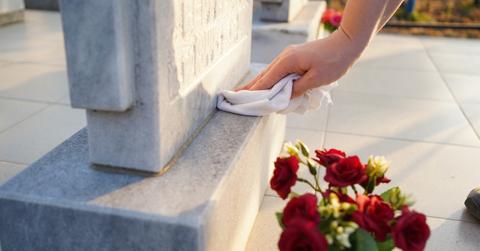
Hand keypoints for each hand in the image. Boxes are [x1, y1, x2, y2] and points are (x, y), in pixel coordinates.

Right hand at [237, 29, 360, 97]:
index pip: (266, 81)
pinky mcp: (294, 57)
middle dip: (250, 87)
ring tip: (245, 93)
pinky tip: (265, 85)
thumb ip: (297, 89)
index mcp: (287, 62)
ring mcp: (288, 56)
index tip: (241, 101)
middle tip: (234, 96)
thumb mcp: (316, 79)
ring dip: (258, 83)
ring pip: (269, 72)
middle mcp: (284, 57)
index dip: (253, 92)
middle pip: (263, 75)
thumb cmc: (334, 61)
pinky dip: (269, 79)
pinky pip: (277, 71)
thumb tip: (282, 97)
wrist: (346, 44)